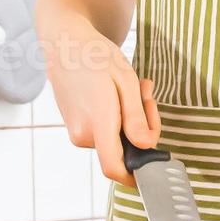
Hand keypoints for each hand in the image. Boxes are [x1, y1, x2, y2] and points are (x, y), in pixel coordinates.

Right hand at [45, 20, 159, 185]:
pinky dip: (118, 116)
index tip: (154, 166)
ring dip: (132, 118)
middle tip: (146, 94)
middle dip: (142, 127)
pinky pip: (104, 130)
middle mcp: (83, 134)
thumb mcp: (125, 81)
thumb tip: (146, 146)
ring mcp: (77, 131)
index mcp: (97, 123)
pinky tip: (119, 91)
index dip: (136, 176)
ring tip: (134, 86)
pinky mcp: (76, 126)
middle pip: (124, 150)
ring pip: (116, 138)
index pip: (114, 168)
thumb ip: (136, 118)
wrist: (64, 44)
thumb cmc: (95, 56)